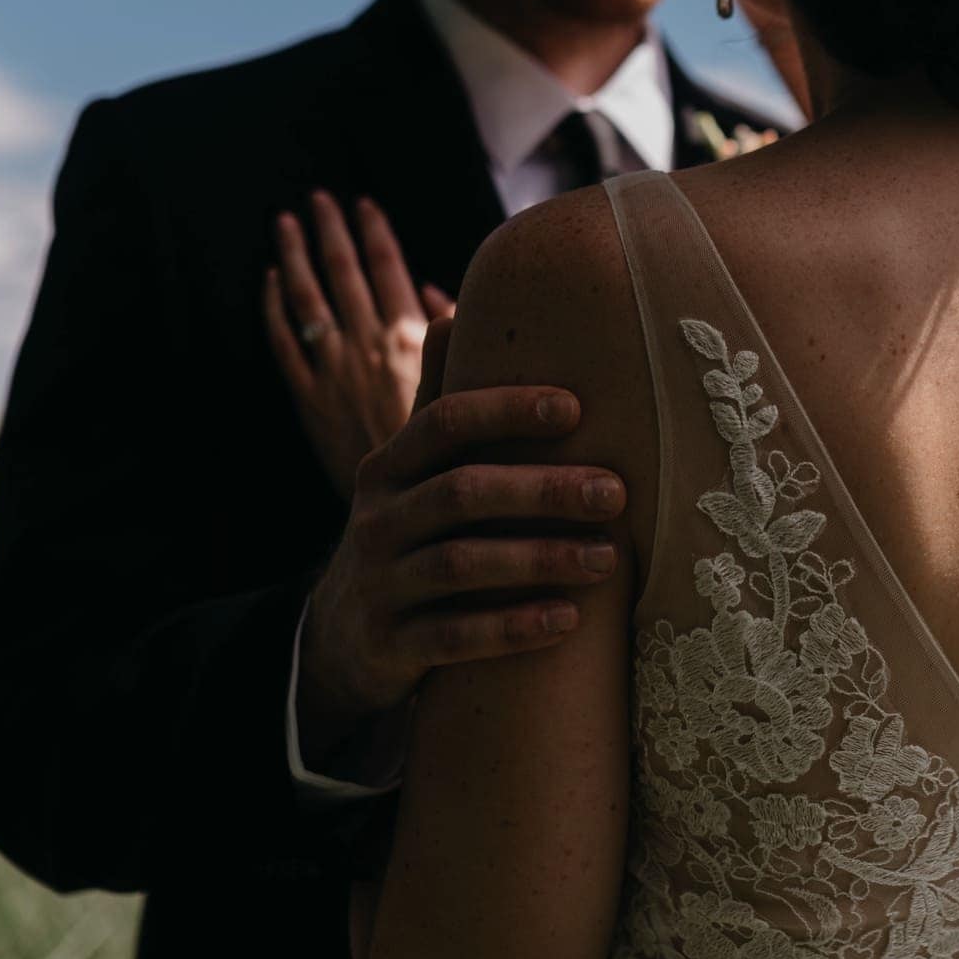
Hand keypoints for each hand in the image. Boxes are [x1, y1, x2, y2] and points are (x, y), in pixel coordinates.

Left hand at [263, 191, 454, 498]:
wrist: (416, 512)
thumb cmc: (450, 451)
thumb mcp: (466, 386)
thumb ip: (451, 338)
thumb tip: (437, 292)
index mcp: (412, 340)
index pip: (387, 269)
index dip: (374, 232)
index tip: (364, 205)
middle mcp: (370, 347)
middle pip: (343, 273)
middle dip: (331, 231)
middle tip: (320, 199)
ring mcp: (335, 372)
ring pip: (308, 300)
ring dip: (296, 256)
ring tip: (287, 222)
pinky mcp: (309, 400)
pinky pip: (285, 345)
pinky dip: (275, 309)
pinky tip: (270, 282)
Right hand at [294, 317, 628, 751]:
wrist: (342, 640)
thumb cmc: (403, 534)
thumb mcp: (408, 472)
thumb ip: (435, 403)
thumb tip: (456, 312)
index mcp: (389, 466)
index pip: (442, 421)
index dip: (505, 409)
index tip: (576, 407)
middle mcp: (378, 520)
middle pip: (460, 493)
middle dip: (541, 490)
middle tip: (616, 492)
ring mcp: (382, 584)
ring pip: (461, 565)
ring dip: (538, 559)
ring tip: (607, 558)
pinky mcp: (391, 646)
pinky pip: (454, 636)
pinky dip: (511, 627)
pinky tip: (568, 620)